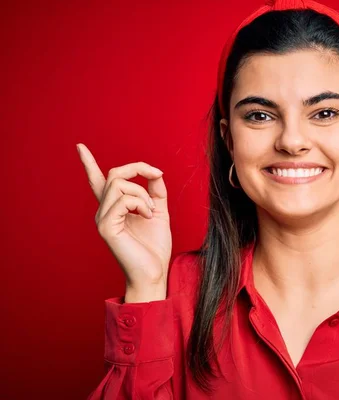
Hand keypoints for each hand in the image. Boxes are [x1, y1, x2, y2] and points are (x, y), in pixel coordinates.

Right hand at [77, 143, 171, 298]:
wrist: (154, 272)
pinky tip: (147, 217)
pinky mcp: (106, 226)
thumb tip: (154, 173)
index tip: (79, 146)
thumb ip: (155, 191)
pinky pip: (124, 199)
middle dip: (138, 168)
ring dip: (143, 193)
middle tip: (157, 175)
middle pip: (116, 174)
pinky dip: (142, 204)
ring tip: (151, 212)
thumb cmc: (155, 247)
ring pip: (120, 184)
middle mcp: (104, 211)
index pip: (98, 181)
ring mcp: (102, 218)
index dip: (89, 163)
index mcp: (114, 208)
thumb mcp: (159, 212)